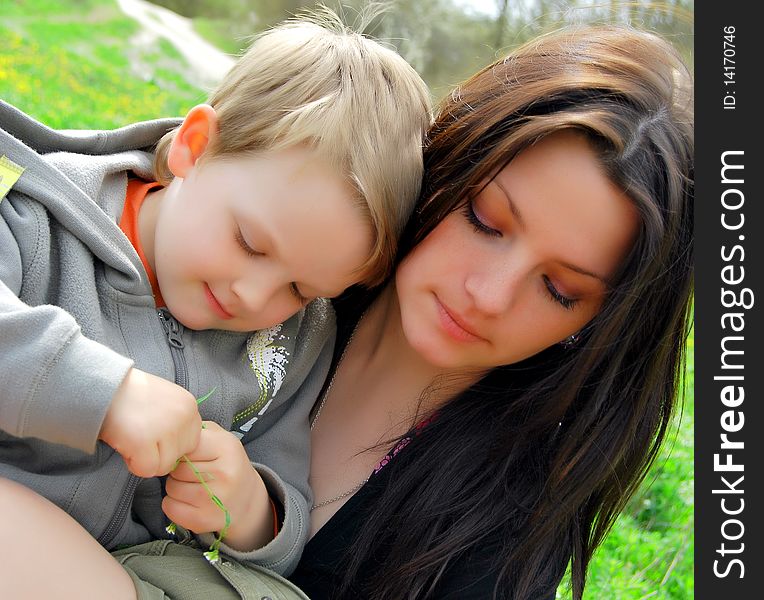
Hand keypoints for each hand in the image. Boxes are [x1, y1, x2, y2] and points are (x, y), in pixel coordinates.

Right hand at [99, 368, 200, 476]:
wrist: (102, 386)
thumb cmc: (131, 394)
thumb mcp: (166, 400)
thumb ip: (177, 420)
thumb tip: (179, 450)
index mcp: (189, 405)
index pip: (191, 442)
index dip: (170, 444)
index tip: (153, 433)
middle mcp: (183, 416)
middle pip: (180, 456)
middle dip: (160, 454)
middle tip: (140, 437)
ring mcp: (166, 428)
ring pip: (164, 466)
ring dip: (146, 459)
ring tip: (132, 439)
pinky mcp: (144, 441)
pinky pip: (146, 470)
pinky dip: (134, 464)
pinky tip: (126, 446)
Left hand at [162, 421, 274, 551]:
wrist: (247, 498)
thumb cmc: (226, 463)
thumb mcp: (221, 438)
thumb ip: (198, 430)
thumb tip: (168, 431)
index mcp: (227, 448)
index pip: (186, 446)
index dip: (182, 451)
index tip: (189, 455)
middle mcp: (224, 474)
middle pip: (177, 469)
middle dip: (177, 470)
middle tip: (191, 473)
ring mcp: (216, 499)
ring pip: (171, 488)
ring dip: (174, 487)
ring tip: (191, 486)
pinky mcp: (206, 520)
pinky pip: (171, 508)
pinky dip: (173, 504)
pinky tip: (188, 501)